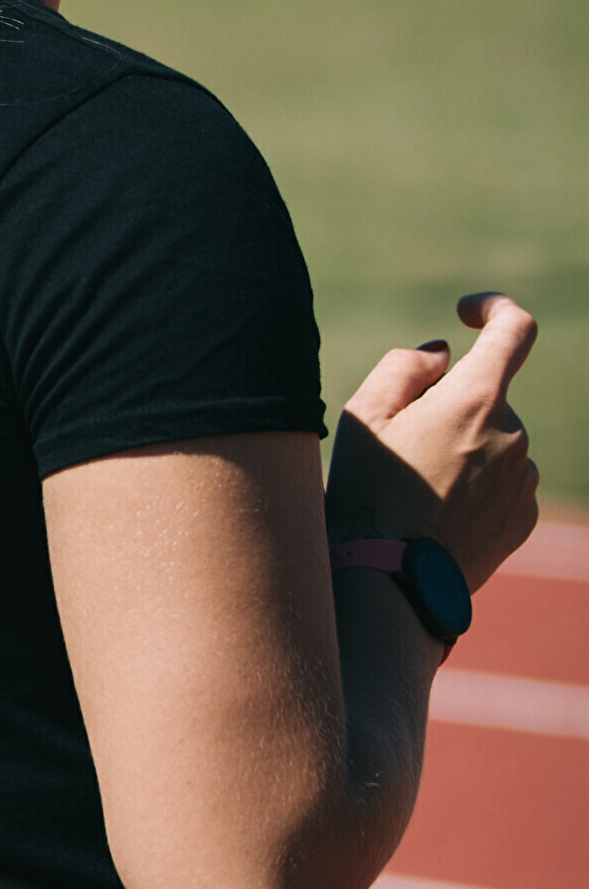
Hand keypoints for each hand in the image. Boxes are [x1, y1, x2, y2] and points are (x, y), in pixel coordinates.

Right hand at [326, 292, 541, 589]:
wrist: (391, 578)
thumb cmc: (368, 491)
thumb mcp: (364, 414)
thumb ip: (406, 366)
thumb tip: (443, 356)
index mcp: (477, 398)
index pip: (516, 329)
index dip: (495, 310)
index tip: (466, 315)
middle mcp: (515, 434)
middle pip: (487, 397)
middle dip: (450, 406)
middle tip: (400, 444)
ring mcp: (524, 478)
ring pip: (494, 442)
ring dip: (461, 449)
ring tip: (414, 489)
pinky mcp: (524, 517)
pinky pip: (502, 483)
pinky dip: (473, 486)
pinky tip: (435, 513)